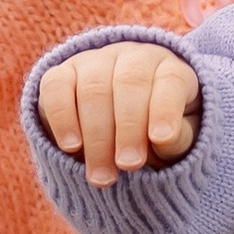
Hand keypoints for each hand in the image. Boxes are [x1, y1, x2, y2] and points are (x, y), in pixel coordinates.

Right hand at [38, 43, 201, 187]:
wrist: (118, 132)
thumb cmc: (156, 135)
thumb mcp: (175, 142)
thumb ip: (176, 141)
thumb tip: (164, 140)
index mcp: (170, 69)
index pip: (171, 80)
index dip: (165, 108)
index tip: (161, 139)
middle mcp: (132, 57)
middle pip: (130, 81)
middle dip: (129, 127)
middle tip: (128, 165)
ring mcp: (94, 61)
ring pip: (93, 88)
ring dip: (97, 135)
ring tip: (102, 176)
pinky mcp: (61, 73)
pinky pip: (56, 87)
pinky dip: (62, 118)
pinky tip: (71, 147)